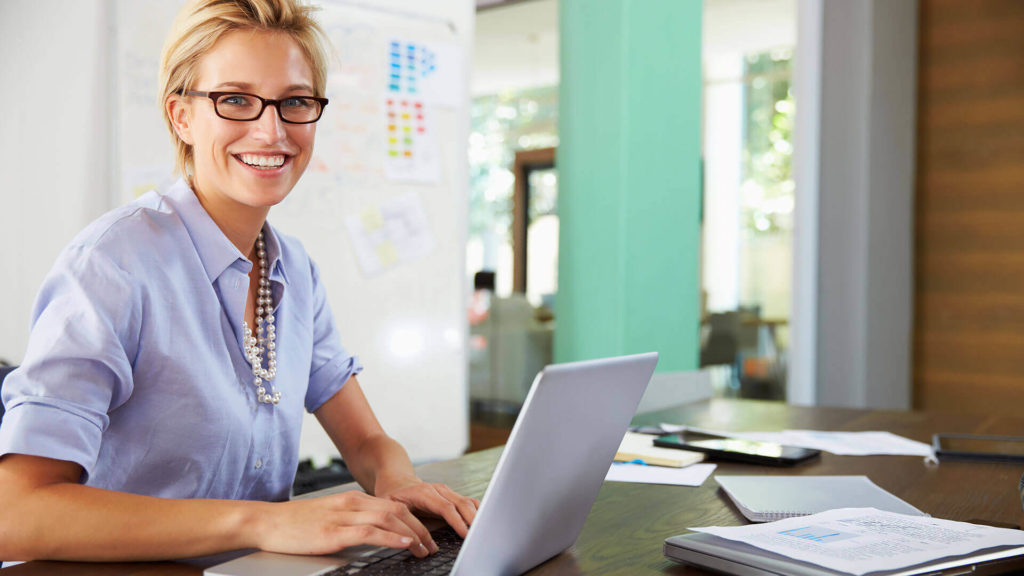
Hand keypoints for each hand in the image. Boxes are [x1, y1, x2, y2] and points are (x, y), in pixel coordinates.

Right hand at [256, 491, 435, 557]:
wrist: (266, 522)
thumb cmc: (295, 523)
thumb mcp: (330, 517)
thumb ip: (352, 521)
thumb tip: (375, 532)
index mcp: (351, 499)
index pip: (393, 506)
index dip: (414, 519)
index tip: (426, 533)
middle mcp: (351, 504)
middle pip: (397, 510)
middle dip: (419, 528)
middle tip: (431, 544)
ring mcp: (343, 517)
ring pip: (389, 519)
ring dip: (412, 534)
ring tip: (424, 547)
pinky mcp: (334, 532)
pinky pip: (371, 532)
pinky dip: (392, 537)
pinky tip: (404, 543)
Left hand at [376, 475, 480, 539]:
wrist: (397, 481)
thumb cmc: (393, 496)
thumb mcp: (391, 508)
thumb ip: (403, 523)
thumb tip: (413, 540)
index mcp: (424, 492)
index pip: (446, 507)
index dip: (457, 521)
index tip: (465, 534)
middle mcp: (439, 490)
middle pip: (461, 504)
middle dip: (472, 520)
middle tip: (479, 535)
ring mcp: (447, 492)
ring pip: (468, 502)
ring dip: (477, 516)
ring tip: (484, 530)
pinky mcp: (452, 496)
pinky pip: (469, 502)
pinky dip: (477, 511)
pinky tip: (482, 521)